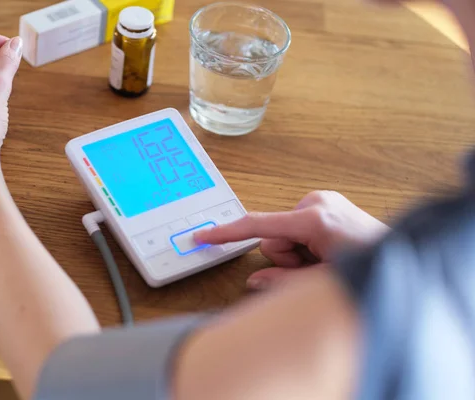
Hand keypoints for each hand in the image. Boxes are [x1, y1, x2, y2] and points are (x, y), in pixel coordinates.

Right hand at [194, 191, 388, 289]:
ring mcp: (323, 201)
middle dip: (285, 257)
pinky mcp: (326, 204)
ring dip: (297, 252)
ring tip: (324, 260)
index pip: (259, 226)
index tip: (203, 234)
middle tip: (311, 267)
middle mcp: (317, 203)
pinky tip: (328, 250)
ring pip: (285, 234)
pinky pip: (299, 227)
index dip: (227, 233)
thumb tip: (254, 280)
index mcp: (315, 219)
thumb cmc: (370, 263)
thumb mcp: (321, 282)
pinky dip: (306, 243)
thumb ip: (282, 282)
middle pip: (274, 236)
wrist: (402, 255)